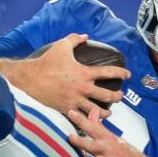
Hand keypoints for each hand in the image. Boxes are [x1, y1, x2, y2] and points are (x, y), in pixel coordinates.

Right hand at [0, 34, 129, 116]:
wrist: (30, 79)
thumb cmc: (46, 63)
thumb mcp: (61, 46)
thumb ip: (75, 39)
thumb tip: (85, 36)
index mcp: (84, 73)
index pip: (109, 73)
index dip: (121, 73)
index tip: (127, 75)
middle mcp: (83, 88)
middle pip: (108, 96)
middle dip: (117, 97)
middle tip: (120, 96)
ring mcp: (75, 101)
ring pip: (97, 111)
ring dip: (106, 112)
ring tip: (109, 112)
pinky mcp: (67, 109)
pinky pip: (82, 118)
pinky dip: (89, 120)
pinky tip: (92, 120)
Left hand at [66, 106, 156, 156]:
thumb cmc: (125, 153)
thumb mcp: (114, 138)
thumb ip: (99, 125)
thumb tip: (92, 110)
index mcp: (108, 139)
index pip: (94, 127)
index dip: (82, 120)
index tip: (71, 112)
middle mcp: (108, 151)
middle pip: (92, 145)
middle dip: (81, 141)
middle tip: (70, 137)